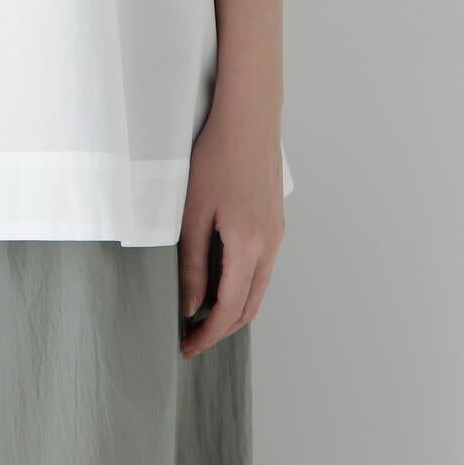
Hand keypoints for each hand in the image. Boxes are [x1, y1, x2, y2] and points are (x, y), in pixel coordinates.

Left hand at [177, 97, 284, 358]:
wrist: (248, 117)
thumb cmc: (216, 156)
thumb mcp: (193, 212)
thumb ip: (193, 263)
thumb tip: (190, 304)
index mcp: (248, 246)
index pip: (230, 310)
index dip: (207, 335)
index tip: (187, 346)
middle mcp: (269, 245)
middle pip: (250, 307)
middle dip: (221, 329)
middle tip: (191, 336)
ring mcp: (276, 233)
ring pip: (258, 288)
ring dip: (233, 308)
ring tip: (201, 312)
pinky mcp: (275, 221)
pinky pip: (262, 267)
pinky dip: (243, 285)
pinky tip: (220, 278)